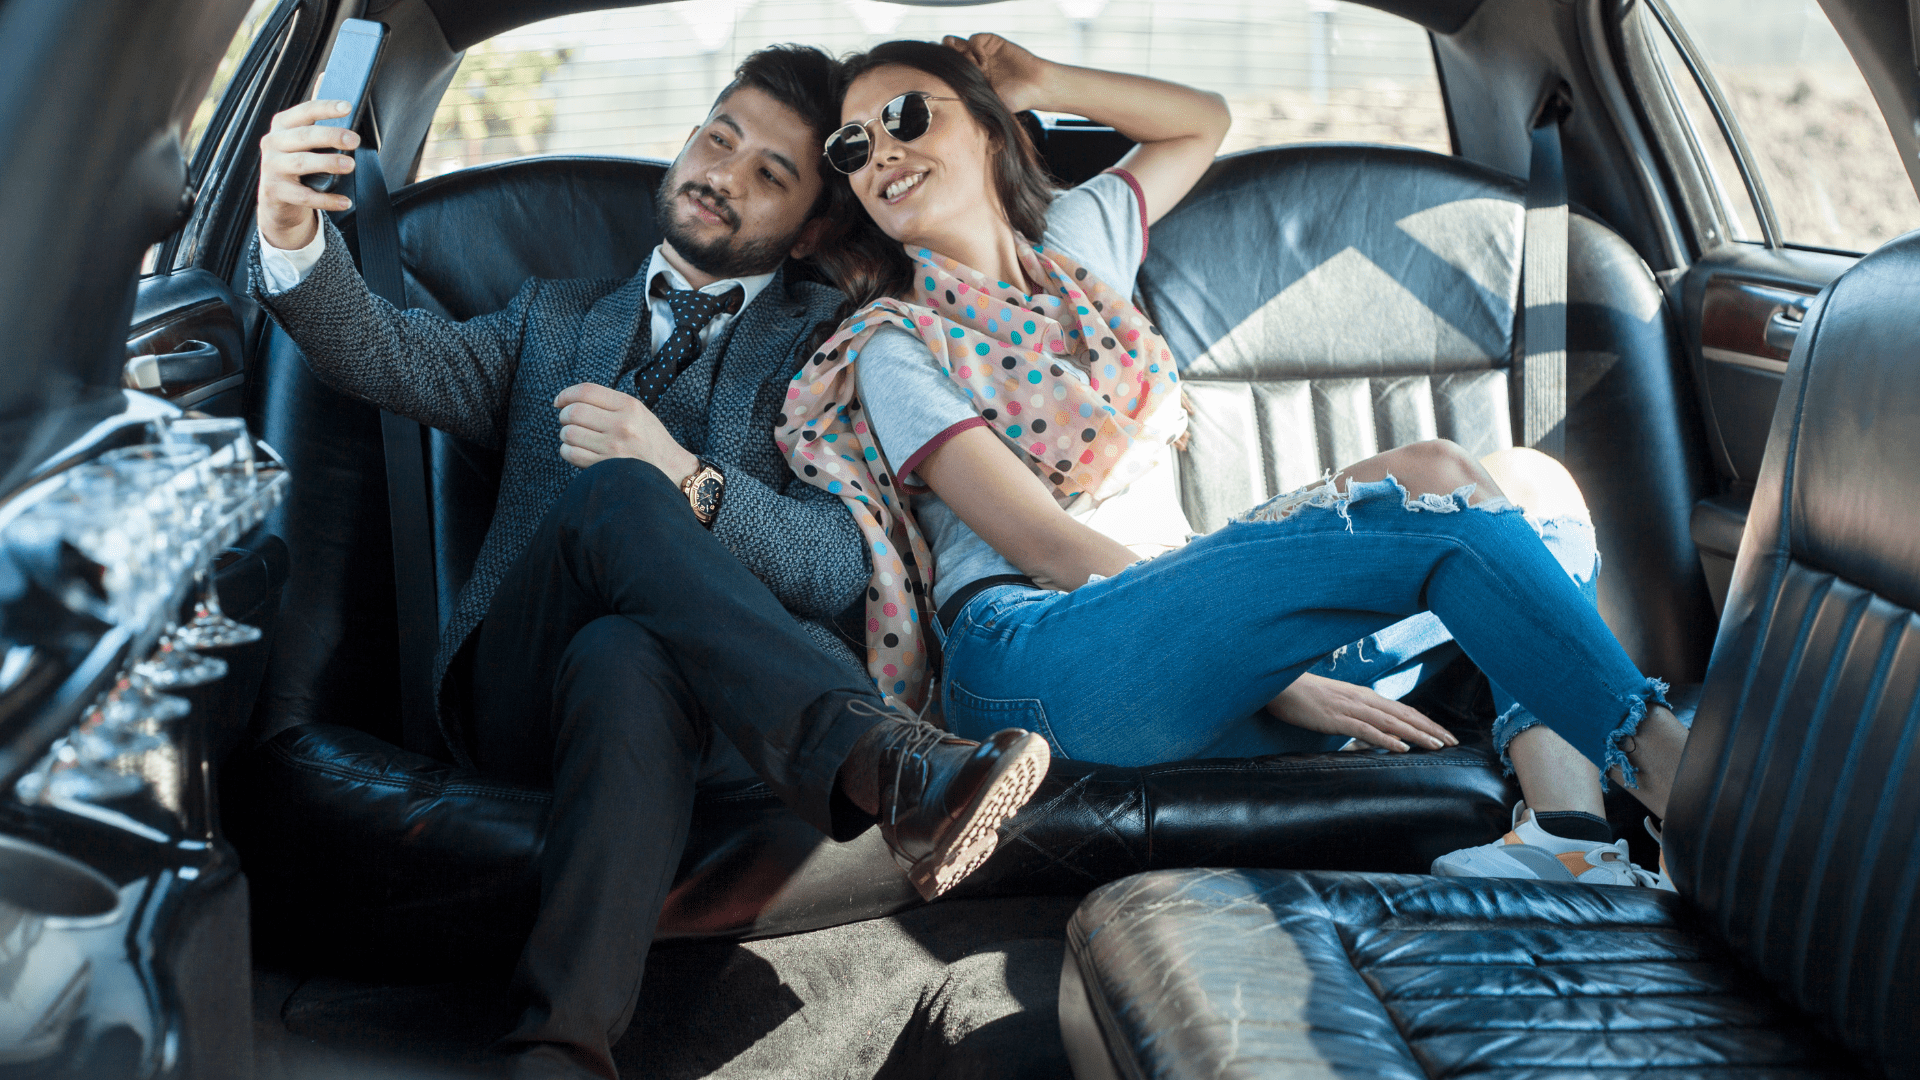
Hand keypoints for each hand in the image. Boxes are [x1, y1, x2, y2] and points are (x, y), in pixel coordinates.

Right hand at [257, 94, 359, 250]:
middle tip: (354, 139)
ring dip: (327, 163)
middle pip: (304, 136)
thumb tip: (325, 76)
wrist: (277, 199)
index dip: (326, 108)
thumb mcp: (302, 136)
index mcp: (282, 124)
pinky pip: (304, 196)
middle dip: (330, 136)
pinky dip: (326, 199)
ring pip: (301, 163)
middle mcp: (273, 142)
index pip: (305, 111)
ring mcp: (271, 167)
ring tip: (350, 165)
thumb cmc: (296, 160)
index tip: (348, 107)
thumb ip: (314, 112)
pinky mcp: (275, 191)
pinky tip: (345, 201)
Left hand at [553, 383, 697, 483]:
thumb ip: (610, 403)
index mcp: (629, 406)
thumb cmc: (651, 440)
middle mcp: (622, 425)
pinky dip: (567, 451)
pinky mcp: (607, 467)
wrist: (673, 470)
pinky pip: (571, 454)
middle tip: (567, 421)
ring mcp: (614, 447)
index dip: (566, 394)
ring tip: (575, 438)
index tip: (559, 401)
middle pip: (574, 412)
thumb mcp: (639, 413)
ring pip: (569, 433)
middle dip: (564, 416)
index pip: (586, 391)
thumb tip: (570, 400)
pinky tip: (576, 450)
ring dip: (565, 435)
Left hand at [942, 34, 1052, 114]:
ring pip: (958, 44)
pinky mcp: (992, 42)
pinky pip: (974, 39)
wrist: (1035, 87)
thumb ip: (967, 98)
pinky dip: (975, 48)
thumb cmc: (1014, 100)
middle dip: (947, 58)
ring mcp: (982, 52)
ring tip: (973, 68)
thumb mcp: (985, 103)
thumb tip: (945, 104)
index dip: (941, 69)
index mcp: (969, 78)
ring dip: (961, 54)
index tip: (941, 77)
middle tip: (954, 68)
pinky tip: (984, 61)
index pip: (947, 69)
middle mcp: (974, 63)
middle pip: (949, 53)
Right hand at [1266, 673, 1458, 752]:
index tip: (1444, 734)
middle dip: (1431, 729)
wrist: (1279, 685)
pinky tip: (1402, 748)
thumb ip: (1355, 714)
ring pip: (1392, 722)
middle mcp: (1363, 699)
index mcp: (1364, 696)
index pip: (1402, 709)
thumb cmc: (1304, 695)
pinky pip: (1366, 730)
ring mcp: (1351, 708)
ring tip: (1437, 746)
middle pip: (1404, 714)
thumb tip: (1371, 729)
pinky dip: (1387, 739)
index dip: (1425, 721)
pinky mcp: (1337, 719)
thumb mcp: (1335, 703)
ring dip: (1417, 735)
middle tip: (1454, 742)